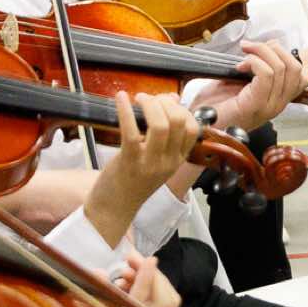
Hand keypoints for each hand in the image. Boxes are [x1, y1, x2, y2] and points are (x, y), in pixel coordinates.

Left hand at [92, 91, 200, 209]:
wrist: (114, 208)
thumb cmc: (133, 180)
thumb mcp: (156, 158)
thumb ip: (165, 131)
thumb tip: (171, 98)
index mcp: (178, 160)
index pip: (193, 128)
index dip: (182, 109)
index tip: (166, 103)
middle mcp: (169, 162)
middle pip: (178, 122)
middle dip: (164, 102)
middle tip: (149, 99)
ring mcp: (150, 163)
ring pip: (160, 125)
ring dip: (150, 104)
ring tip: (139, 98)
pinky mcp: (129, 162)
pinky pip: (131, 131)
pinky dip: (125, 110)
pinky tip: (121, 98)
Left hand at [195, 41, 305, 131]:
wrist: (199, 125)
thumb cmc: (216, 106)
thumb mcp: (241, 84)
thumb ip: (257, 70)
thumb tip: (263, 48)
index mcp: (278, 99)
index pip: (302, 76)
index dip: (285, 55)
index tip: (264, 49)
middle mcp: (278, 104)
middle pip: (295, 68)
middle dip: (274, 49)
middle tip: (252, 47)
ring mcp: (268, 106)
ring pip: (281, 68)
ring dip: (260, 52)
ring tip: (244, 54)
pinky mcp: (254, 105)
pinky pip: (266, 75)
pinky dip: (253, 63)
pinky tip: (239, 67)